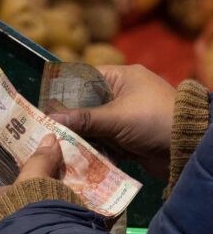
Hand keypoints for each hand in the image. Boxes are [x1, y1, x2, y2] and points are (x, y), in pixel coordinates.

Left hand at [0, 134, 63, 225]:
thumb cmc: (28, 210)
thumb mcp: (35, 179)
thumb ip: (40, 160)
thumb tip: (49, 137)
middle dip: (10, 184)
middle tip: (25, 167)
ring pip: (12, 211)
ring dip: (26, 200)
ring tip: (43, 183)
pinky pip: (27, 225)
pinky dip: (37, 215)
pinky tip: (51, 206)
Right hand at [47, 64, 175, 179]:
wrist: (189, 147)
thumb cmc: (154, 121)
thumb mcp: (116, 118)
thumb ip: (83, 119)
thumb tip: (51, 119)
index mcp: (121, 78)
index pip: (84, 78)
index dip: (63, 92)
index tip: (44, 106)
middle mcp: (121, 94)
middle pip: (85, 104)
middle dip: (68, 119)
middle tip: (45, 129)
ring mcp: (124, 116)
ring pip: (92, 125)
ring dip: (79, 136)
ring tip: (55, 145)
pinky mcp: (127, 137)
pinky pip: (102, 140)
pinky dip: (91, 147)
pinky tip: (73, 155)